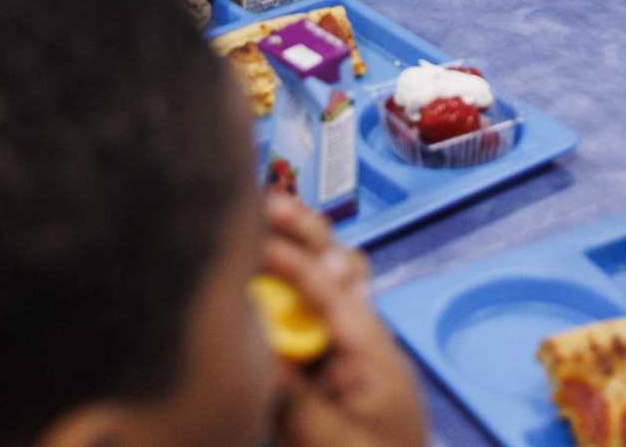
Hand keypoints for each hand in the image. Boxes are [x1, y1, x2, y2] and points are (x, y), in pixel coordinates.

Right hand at [265, 194, 426, 446]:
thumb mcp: (336, 445)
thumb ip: (295, 402)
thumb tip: (251, 351)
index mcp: (373, 353)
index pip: (331, 290)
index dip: (291, 258)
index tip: (253, 233)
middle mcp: (361, 344)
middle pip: (337, 272)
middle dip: (304, 234)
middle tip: (264, 204)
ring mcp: (346, 360)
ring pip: (324, 292)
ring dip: (298, 255)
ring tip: (262, 219)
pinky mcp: (329, 380)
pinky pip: (308, 325)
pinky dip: (287, 297)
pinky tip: (254, 281)